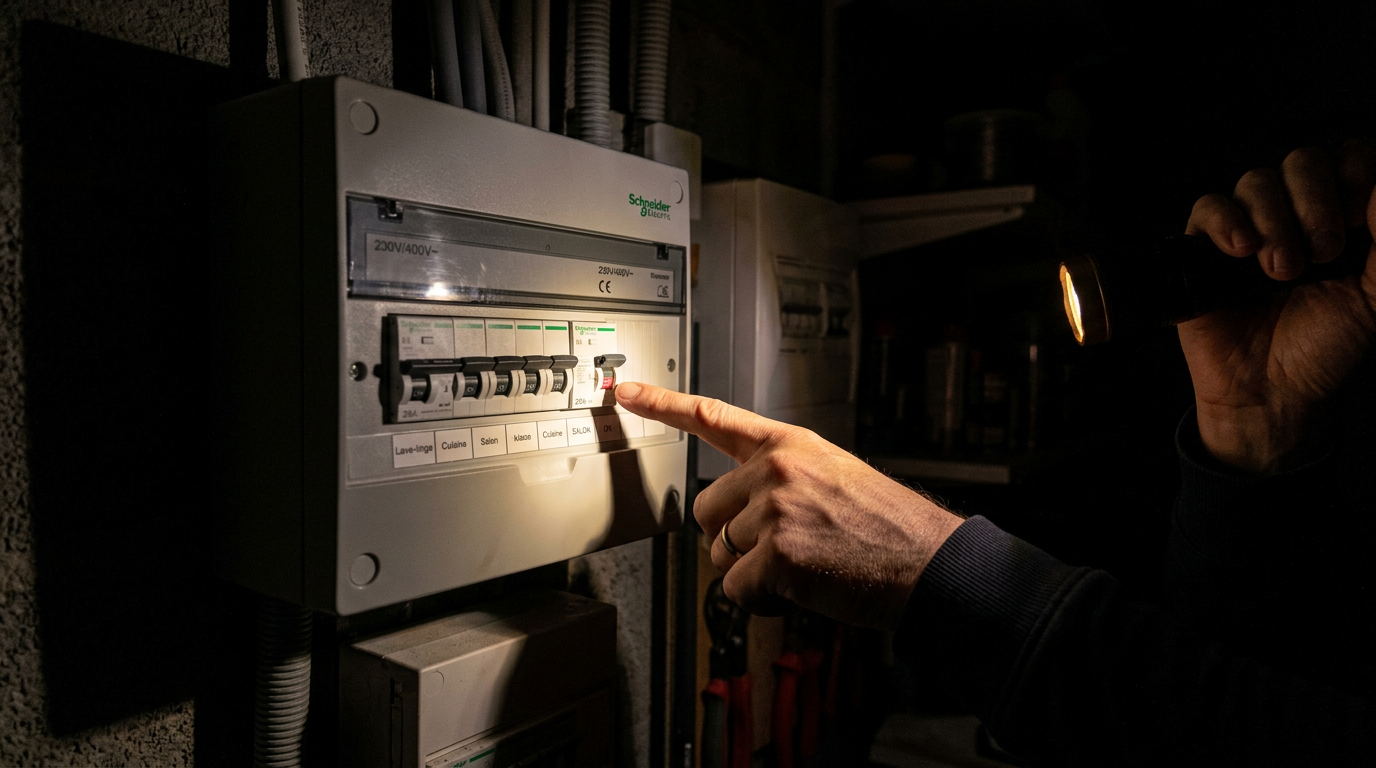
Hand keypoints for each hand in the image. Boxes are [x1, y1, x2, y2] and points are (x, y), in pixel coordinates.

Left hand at [615, 381, 963, 628]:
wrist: (926, 562)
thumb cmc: (885, 526)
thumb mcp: (834, 474)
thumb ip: (782, 478)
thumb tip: (737, 508)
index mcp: (789, 445)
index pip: (714, 418)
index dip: (663, 404)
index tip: (625, 392)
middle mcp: (776, 470)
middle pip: (707, 509)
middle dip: (732, 538)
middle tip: (780, 549)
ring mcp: (775, 510)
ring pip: (720, 552)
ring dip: (750, 571)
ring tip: (802, 566)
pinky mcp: (776, 555)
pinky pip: (736, 588)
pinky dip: (760, 600)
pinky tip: (800, 587)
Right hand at [1181, 142, 1375, 472]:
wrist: (1270, 392)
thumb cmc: (1324, 349)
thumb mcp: (1374, 297)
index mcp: (1343, 218)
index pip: (1351, 159)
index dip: (1355, 173)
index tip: (1358, 216)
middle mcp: (1296, 214)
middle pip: (1304, 161)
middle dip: (1316, 200)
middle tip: (1324, 251)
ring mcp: (1249, 227)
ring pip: (1257, 181)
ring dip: (1273, 221)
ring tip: (1281, 270)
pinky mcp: (1204, 247)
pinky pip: (1209, 207)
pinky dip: (1225, 221)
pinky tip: (1240, 250)